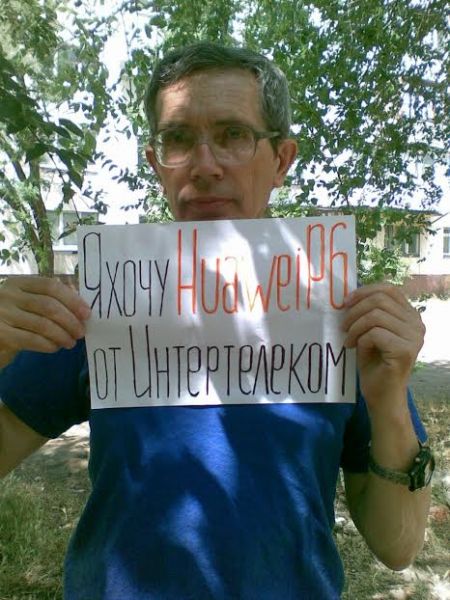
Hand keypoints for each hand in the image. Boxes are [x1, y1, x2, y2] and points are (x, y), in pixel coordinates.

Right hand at [0, 276, 90, 365]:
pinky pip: (31, 340)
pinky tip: (55, 347)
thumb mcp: (28, 302)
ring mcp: (2, 314)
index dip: (72, 300)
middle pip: (48, 305)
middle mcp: (9, 295)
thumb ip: (50, 298)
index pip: (51, 286)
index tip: (87, 314)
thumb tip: (81, 304)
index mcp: (19, 283)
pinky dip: (48, 344)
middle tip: (81, 332)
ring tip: (71, 342)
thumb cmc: (14, 317)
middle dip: (70, 320)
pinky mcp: (1, 334)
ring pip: (42, 324)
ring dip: (62, 335)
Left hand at [342, 283, 424, 410]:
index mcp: (410, 315)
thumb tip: (351, 295)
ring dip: (355, 326)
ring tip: (348, 340)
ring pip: (375, 316)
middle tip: (342, 326)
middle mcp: (417, 324)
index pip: (389, 289)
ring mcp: (414, 337)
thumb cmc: (374, 363)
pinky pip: (374, 333)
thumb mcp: (371, 331)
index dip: (365, 291)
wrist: (381, 395)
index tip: (346, 302)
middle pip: (380, 300)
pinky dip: (360, 339)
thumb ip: (370, 312)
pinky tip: (356, 349)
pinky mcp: (405, 350)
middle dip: (355, 311)